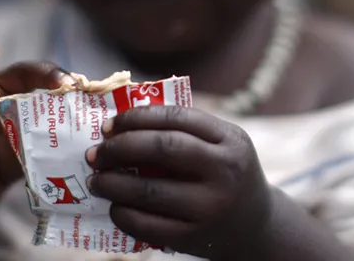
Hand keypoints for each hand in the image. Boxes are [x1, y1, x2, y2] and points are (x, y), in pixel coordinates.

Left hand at [86, 106, 271, 258]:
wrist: (256, 226)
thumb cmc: (227, 175)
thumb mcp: (222, 146)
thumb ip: (185, 132)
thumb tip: (122, 126)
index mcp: (230, 139)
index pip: (176, 116)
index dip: (137, 117)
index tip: (110, 124)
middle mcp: (225, 170)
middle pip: (162, 148)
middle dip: (120, 148)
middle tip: (96, 153)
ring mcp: (211, 206)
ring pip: (150, 190)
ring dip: (113, 183)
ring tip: (97, 180)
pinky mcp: (195, 237)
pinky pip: (148, 225)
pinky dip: (123, 214)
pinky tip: (115, 206)